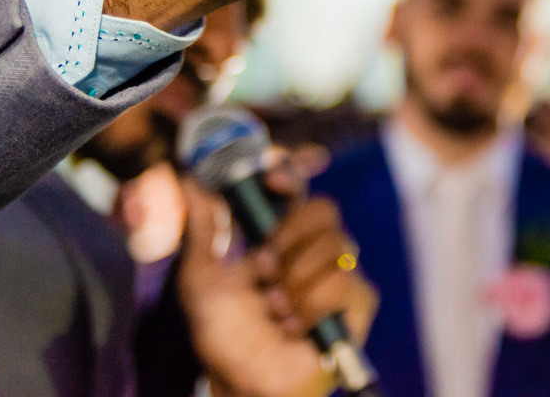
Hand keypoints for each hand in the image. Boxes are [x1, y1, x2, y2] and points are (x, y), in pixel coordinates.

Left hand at [178, 178, 375, 396]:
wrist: (241, 383)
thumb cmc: (225, 336)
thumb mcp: (202, 279)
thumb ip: (202, 230)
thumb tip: (191, 181)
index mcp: (280, 235)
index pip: (297, 188)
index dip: (291, 173)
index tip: (272, 180)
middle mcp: (314, 248)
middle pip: (324, 209)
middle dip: (289, 235)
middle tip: (262, 268)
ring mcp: (339, 273)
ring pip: (335, 246)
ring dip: (295, 279)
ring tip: (274, 308)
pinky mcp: (358, 304)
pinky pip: (345, 283)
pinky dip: (311, 306)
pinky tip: (292, 326)